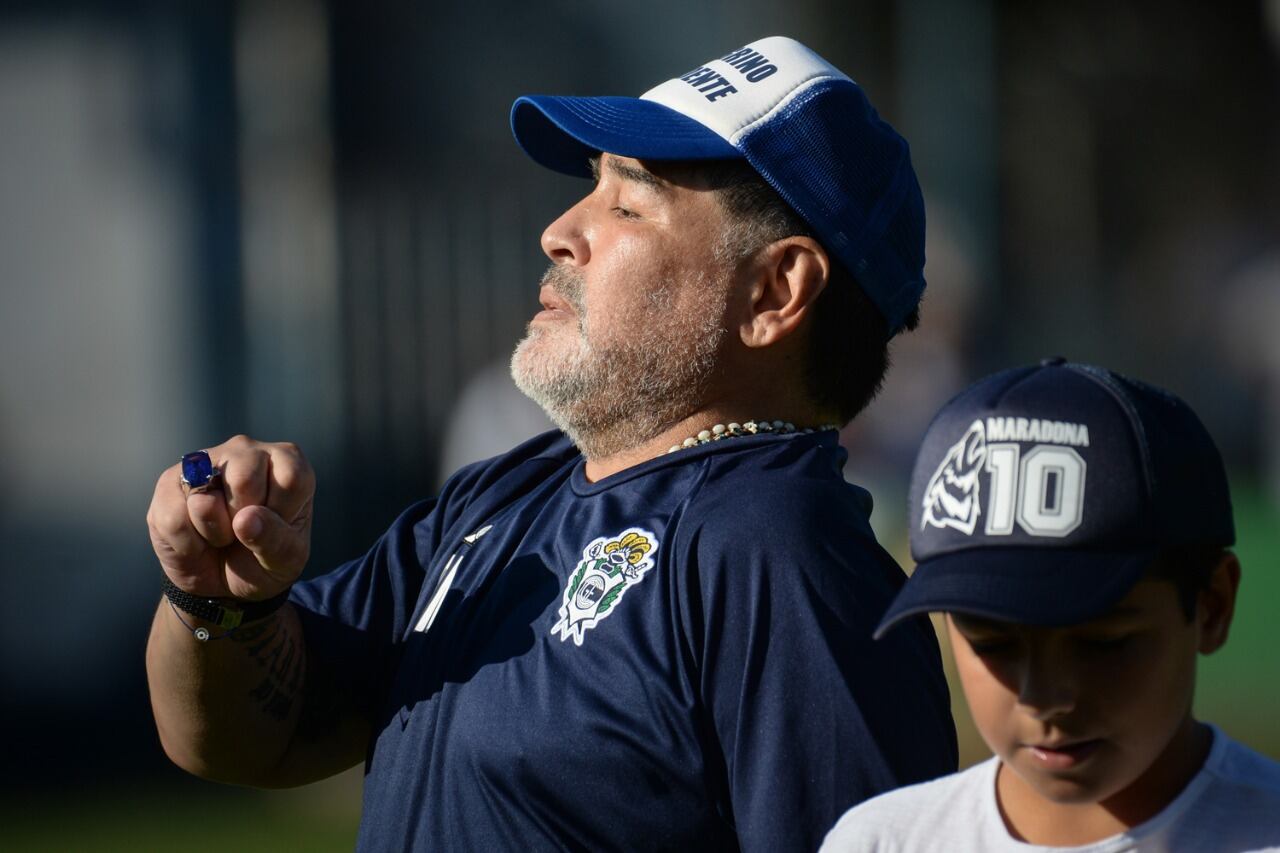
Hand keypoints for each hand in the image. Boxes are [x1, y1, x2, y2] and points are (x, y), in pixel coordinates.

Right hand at [147, 435, 314, 600]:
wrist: (222, 584)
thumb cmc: (262, 560)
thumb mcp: (285, 559)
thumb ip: (275, 539)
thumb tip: (245, 519)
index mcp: (286, 462)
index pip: (291, 479)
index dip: (281, 515)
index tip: (277, 527)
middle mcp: (247, 451)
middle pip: (244, 480)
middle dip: (243, 520)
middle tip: (245, 530)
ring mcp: (204, 462)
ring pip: (205, 501)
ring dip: (214, 533)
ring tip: (222, 533)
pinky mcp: (169, 482)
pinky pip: (175, 520)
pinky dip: (188, 544)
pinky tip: (197, 537)